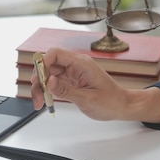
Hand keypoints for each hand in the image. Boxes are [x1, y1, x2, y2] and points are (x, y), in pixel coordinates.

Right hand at [30, 47, 159, 122]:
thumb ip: (66, 90)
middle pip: (48, 64)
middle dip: (39, 79)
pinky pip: (54, 82)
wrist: (121, 106)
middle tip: (37, 97)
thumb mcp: (87, 99)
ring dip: (41, 87)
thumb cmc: (110, 102)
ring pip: (49, 74)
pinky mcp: (71, 81)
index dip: (43, 63)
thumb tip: (48, 82)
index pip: (55, 53)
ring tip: (40, 103)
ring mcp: (73, 73)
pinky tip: (46, 101)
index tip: (39, 80)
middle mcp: (75, 65)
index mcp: (81, 63)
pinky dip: (48, 91)